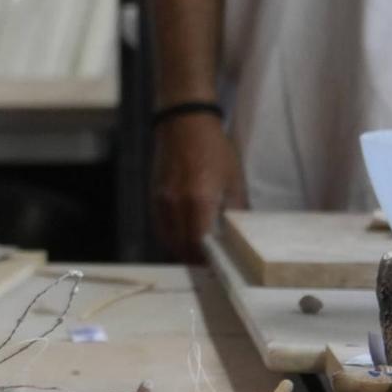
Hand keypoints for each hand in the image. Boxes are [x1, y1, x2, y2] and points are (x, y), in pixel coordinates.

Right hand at [152, 114, 245, 262]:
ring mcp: (162, 200)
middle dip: (195, 258)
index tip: (218, 267)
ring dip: (181, 249)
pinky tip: (182, 236)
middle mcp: (176, 204)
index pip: (199, 242)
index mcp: (199, 200)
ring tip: (197, 253)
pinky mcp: (154, 196)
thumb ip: (234, 209)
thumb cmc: (215, 149)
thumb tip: (238, 234)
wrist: (184, 123)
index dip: (207, 259)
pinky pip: (160, 225)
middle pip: (181, 245)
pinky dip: (171, 236)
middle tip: (209, 264)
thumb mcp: (234, 179)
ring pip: (168, 238)